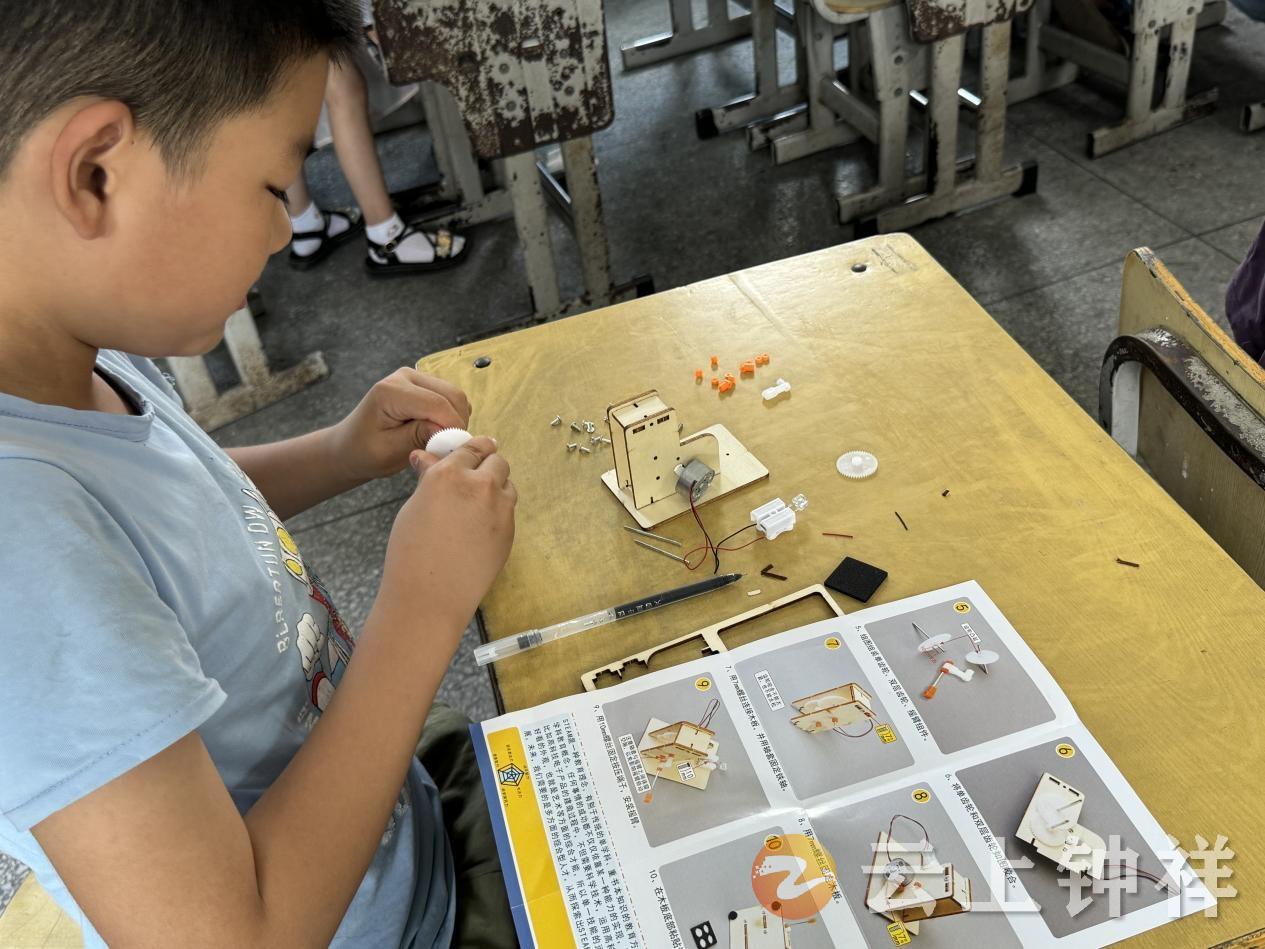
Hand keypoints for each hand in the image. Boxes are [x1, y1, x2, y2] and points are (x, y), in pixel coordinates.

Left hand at [325, 368, 471, 483]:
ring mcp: (415, 377)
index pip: (437, 404)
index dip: (452, 428)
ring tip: (440, 442)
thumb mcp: (388, 451)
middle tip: (448, 449)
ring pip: (455, 396)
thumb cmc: (364, 451)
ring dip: (455, 420)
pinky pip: (451, 398)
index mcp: (391, 391)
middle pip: (452, 395)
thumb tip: (448, 430)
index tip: (453, 451)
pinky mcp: (423, 384)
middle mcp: (404, 377)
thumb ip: (417, 437)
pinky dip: (452, 416)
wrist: (351, 446)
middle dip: (456, 423)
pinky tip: (438, 432)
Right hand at [377, 437, 516, 633]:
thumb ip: (429, 478)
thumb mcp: (414, 507)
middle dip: (487, 464)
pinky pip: (508, 510)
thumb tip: (425, 457)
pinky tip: (480, 527)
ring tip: (476, 504)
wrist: (430, 595)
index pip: (472, 447)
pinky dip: (498, 510)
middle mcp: (479, 485)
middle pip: (497, 460)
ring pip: (507, 484)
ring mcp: (499, 508)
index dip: (473, 449)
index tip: (473, 450)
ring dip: (496, 486)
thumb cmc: (410, 551)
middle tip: (475, 477)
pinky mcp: (510, 530)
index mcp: (449, 473)